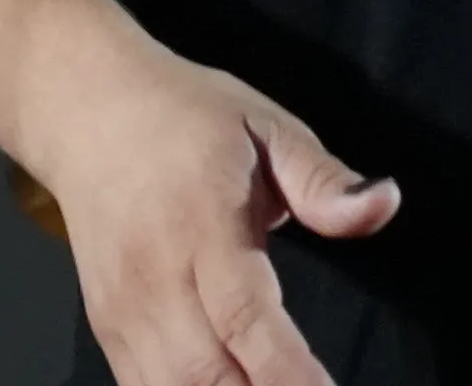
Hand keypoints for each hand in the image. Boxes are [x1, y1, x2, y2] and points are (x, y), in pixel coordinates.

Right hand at [26, 27, 397, 385]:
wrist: (88, 112)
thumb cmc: (187, 119)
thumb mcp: (267, 128)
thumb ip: (324, 180)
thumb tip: (384, 203)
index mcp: (203, 224)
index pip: (244, 316)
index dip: (287, 372)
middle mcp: (156, 277)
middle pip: (204, 374)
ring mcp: (123, 310)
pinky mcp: (106, 330)